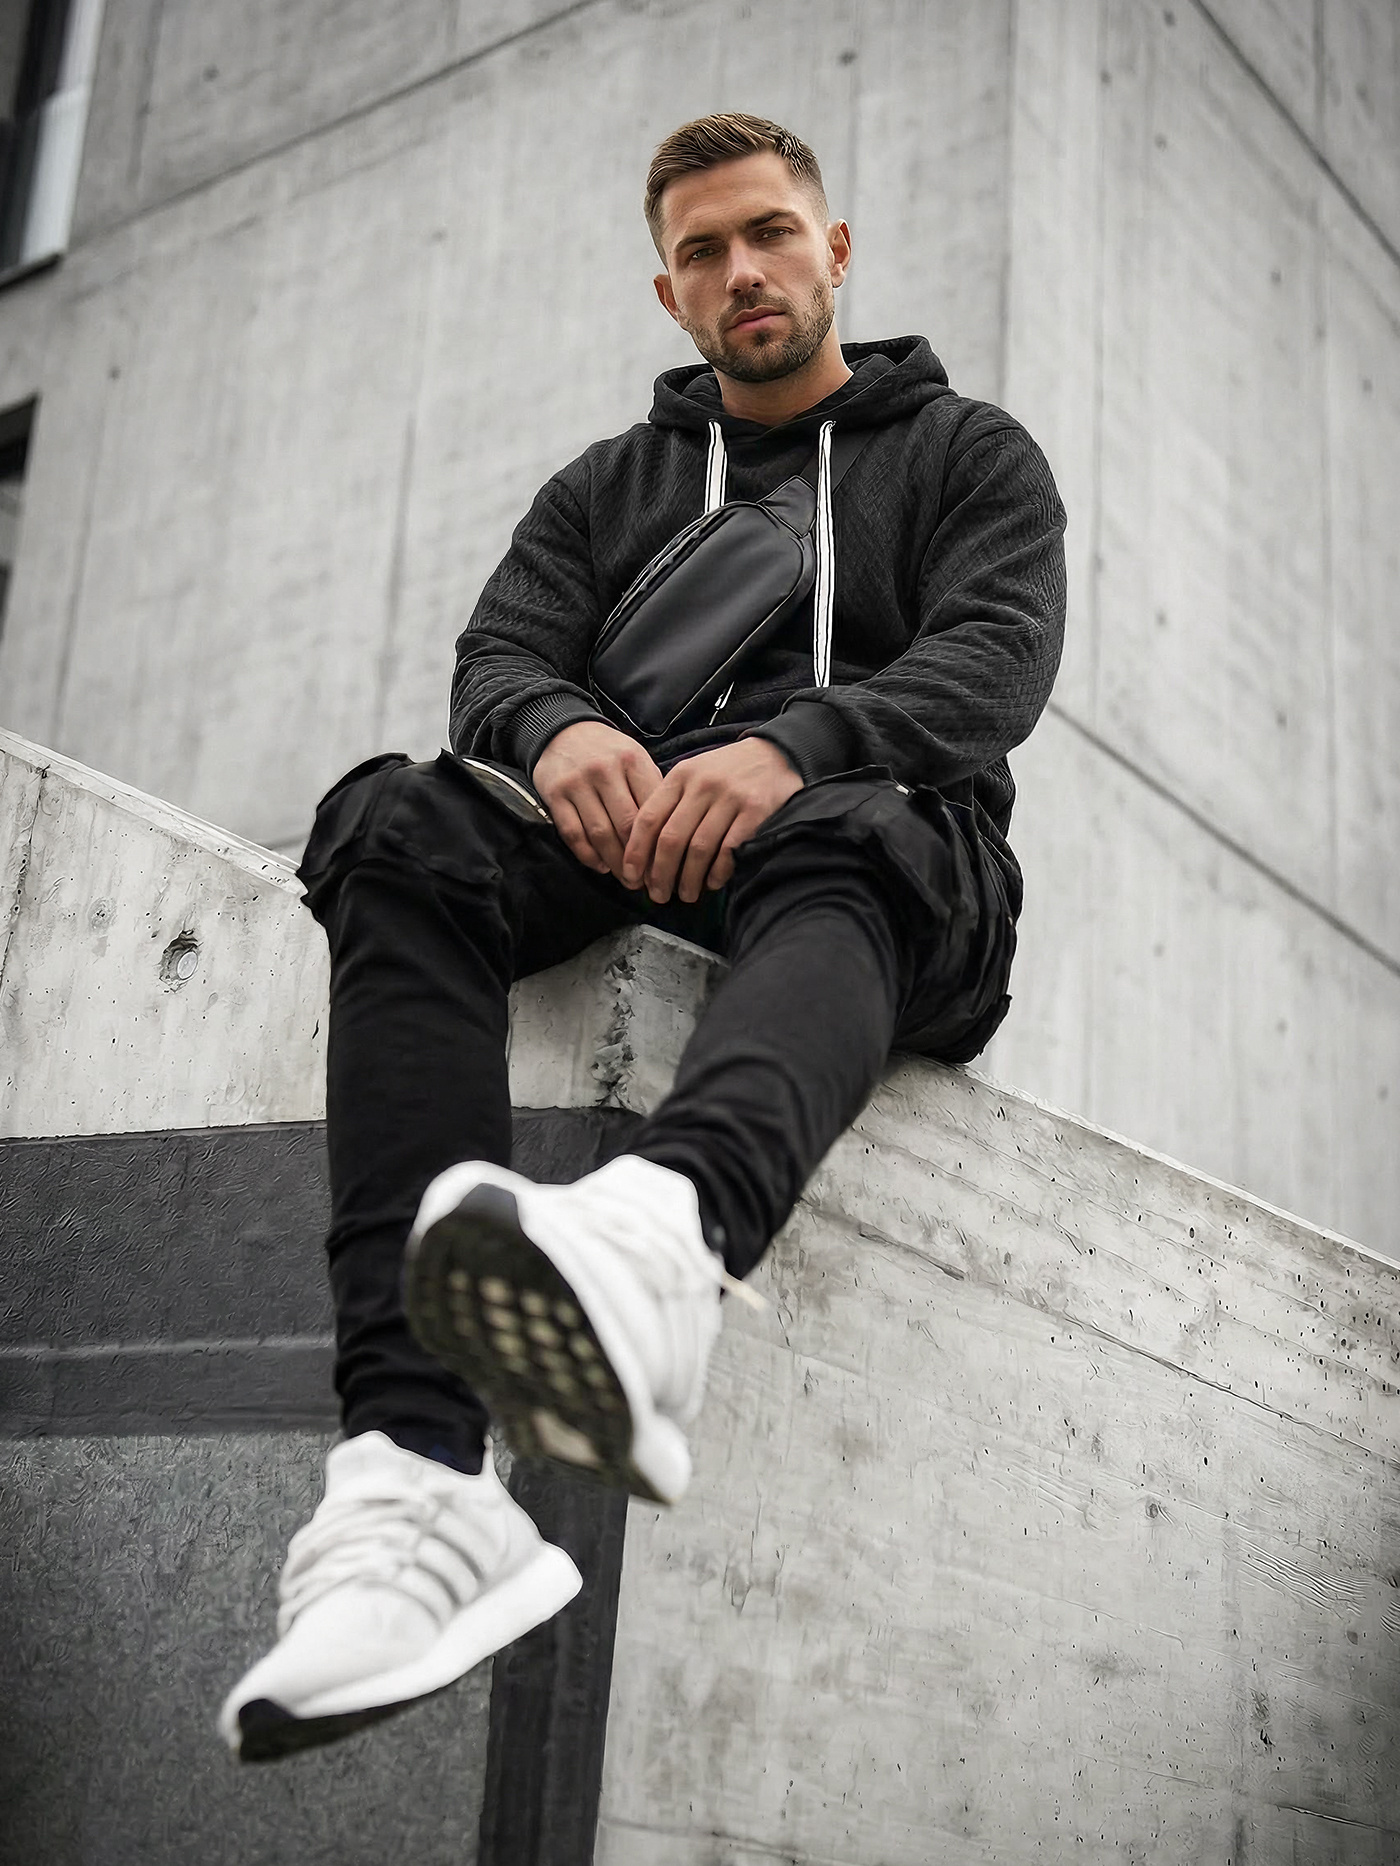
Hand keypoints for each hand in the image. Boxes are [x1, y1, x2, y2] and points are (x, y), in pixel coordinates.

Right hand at [533, 720, 663, 880]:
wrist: (562, 730)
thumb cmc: (607, 751)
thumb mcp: (634, 758)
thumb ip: (650, 789)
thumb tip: (668, 836)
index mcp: (632, 761)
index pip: (651, 809)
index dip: (660, 843)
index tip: (667, 865)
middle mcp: (605, 770)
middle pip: (627, 826)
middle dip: (640, 860)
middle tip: (648, 882)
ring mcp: (578, 783)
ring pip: (600, 833)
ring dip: (615, 863)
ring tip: (627, 880)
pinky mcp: (555, 795)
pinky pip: (573, 833)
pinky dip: (588, 855)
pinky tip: (601, 866)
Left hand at [622, 738, 801, 904]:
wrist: (777, 753)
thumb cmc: (729, 771)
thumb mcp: (694, 773)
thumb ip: (671, 802)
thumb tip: (646, 850)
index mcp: (681, 775)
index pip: (649, 818)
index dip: (636, 852)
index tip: (631, 876)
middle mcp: (703, 785)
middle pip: (671, 839)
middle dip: (660, 873)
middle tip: (657, 895)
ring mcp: (730, 798)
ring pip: (699, 848)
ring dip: (689, 878)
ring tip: (685, 894)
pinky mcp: (755, 811)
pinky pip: (729, 850)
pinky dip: (718, 871)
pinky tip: (712, 882)